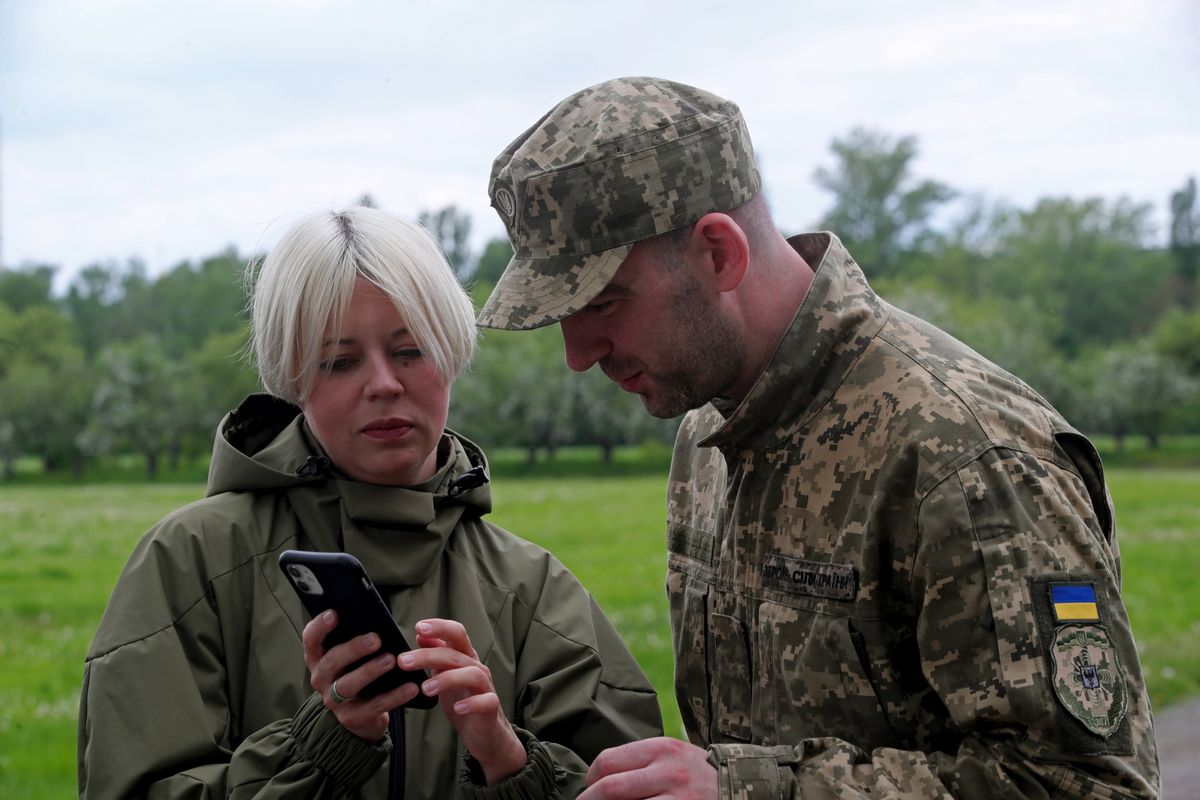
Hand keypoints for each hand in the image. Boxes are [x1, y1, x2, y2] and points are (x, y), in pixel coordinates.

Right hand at [302, 610, 421, 740]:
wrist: (359, 715)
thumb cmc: (356, 672)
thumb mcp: (350, 656)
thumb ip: (355, 637)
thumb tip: (373, 615)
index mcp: (318, 658)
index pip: (311, 639)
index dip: (320, 626)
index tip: (334, 613)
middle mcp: (321, 678)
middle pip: (331, 661)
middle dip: (353, 648)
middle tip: (376, 639)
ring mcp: (334, 700)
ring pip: (348, 685)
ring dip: (370, 671)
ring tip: (391, 660)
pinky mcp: (352, 717)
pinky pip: (374, 706)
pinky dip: (394, 696)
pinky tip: (411, 686)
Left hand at [398, 618, 526, 784]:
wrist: (485, 732)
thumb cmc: (463, 699)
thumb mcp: (446, 674)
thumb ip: (436, 654)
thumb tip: (421, 633)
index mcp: (465, 657)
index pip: (456, 633)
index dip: (440, 627)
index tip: (418, 626)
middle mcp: (477, 668)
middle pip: (456, 654)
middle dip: (428, 655)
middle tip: (403, 661)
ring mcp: (486, 687)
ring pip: (472, 674)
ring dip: (448, 679)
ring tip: (425, 688)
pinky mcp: (491, 708)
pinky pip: (486, 701)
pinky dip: (472, 703)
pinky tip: (457, 708)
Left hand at [580, 738, 716, 799]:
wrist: (738, 786)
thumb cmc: (695, 773)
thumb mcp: (671, 755)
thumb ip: (639, 761)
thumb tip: (596, 778)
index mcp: (660, 749)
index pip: (607, 762)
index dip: (590, 779)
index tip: (589, 788)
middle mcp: (668, 773)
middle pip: (610, 789)